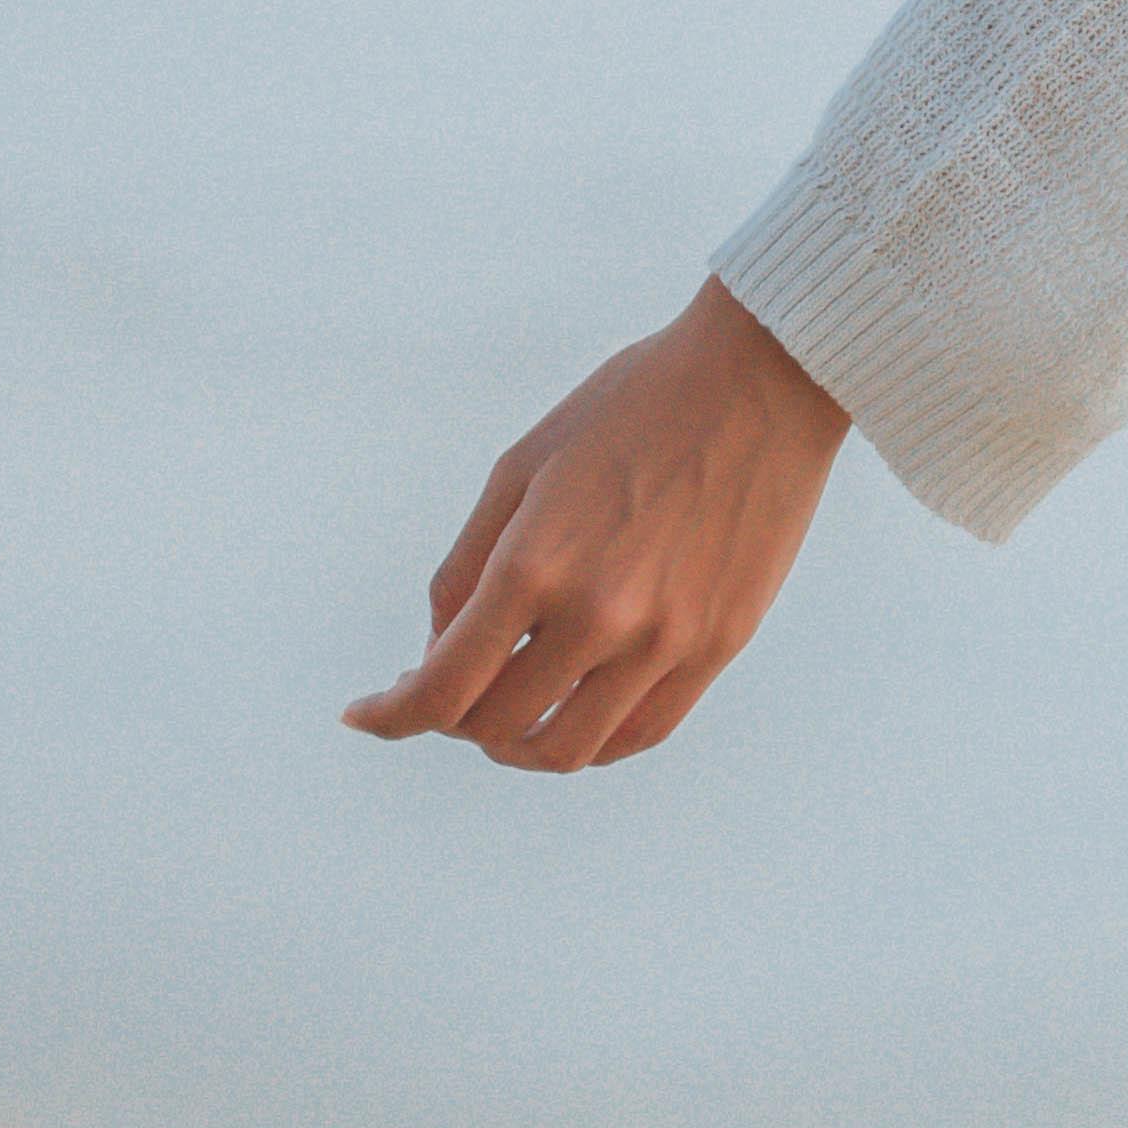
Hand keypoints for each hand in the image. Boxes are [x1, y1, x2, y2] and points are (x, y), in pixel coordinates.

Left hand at [342, 277, 850, 773]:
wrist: (761, 378)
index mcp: (535, 564)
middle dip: (453, 717)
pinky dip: (593, 739)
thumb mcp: (522, 466)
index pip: (442, 688)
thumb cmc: (633, 406)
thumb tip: (441, 650)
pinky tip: (574, 708)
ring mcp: (665, 640)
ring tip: (510, 711)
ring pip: (568, 749)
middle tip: (449, 688)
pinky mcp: (718, 645)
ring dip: (520, 744)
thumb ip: (467, 567)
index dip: (391, 716)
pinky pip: (641, 732)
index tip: (367, 715)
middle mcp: (598, 616)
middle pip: (496, 726)